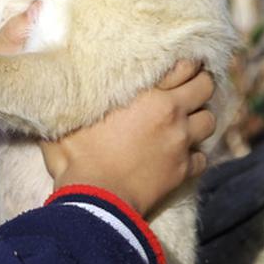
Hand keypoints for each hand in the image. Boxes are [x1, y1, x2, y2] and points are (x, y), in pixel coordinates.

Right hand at [40, 60, 215, 214]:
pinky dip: (194, 155)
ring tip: (186, 122)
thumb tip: (54, 84)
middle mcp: (171, 114)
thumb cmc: (79, 158)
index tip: (183, 65)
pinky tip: (181, 156)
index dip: (187, 63)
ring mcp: (180, 143)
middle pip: (206, 87)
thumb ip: (73, 101)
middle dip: (201, 85)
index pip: (185, 66)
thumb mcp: (69, 121)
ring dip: (199, 120)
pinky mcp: (183, 170)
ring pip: (209, 121)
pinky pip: (201, 157)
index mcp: (148, 95)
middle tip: (189, 88)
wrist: (97, 200)